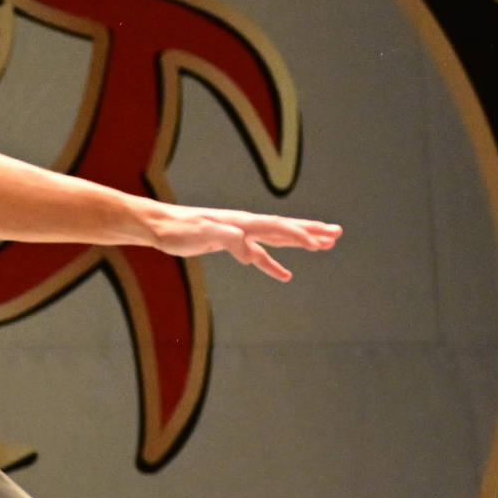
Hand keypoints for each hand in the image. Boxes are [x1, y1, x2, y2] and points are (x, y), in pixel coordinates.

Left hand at [144, 204, 341, 280]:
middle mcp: (246, 225)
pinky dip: (274, 264)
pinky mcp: (232, 244)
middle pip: (286, 227)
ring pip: (278, 237)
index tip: (320, 243)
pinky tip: (285, 275)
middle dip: (312, 230)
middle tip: (337, 233)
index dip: (299, 234)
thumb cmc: (178, 229)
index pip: (277, 228)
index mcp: (242, 222)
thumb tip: (249, 249)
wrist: (160, 226)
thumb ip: (228, 238)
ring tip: (325, 245)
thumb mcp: (203, 233)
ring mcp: (240, 234)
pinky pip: (260, 254)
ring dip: (301, 241)